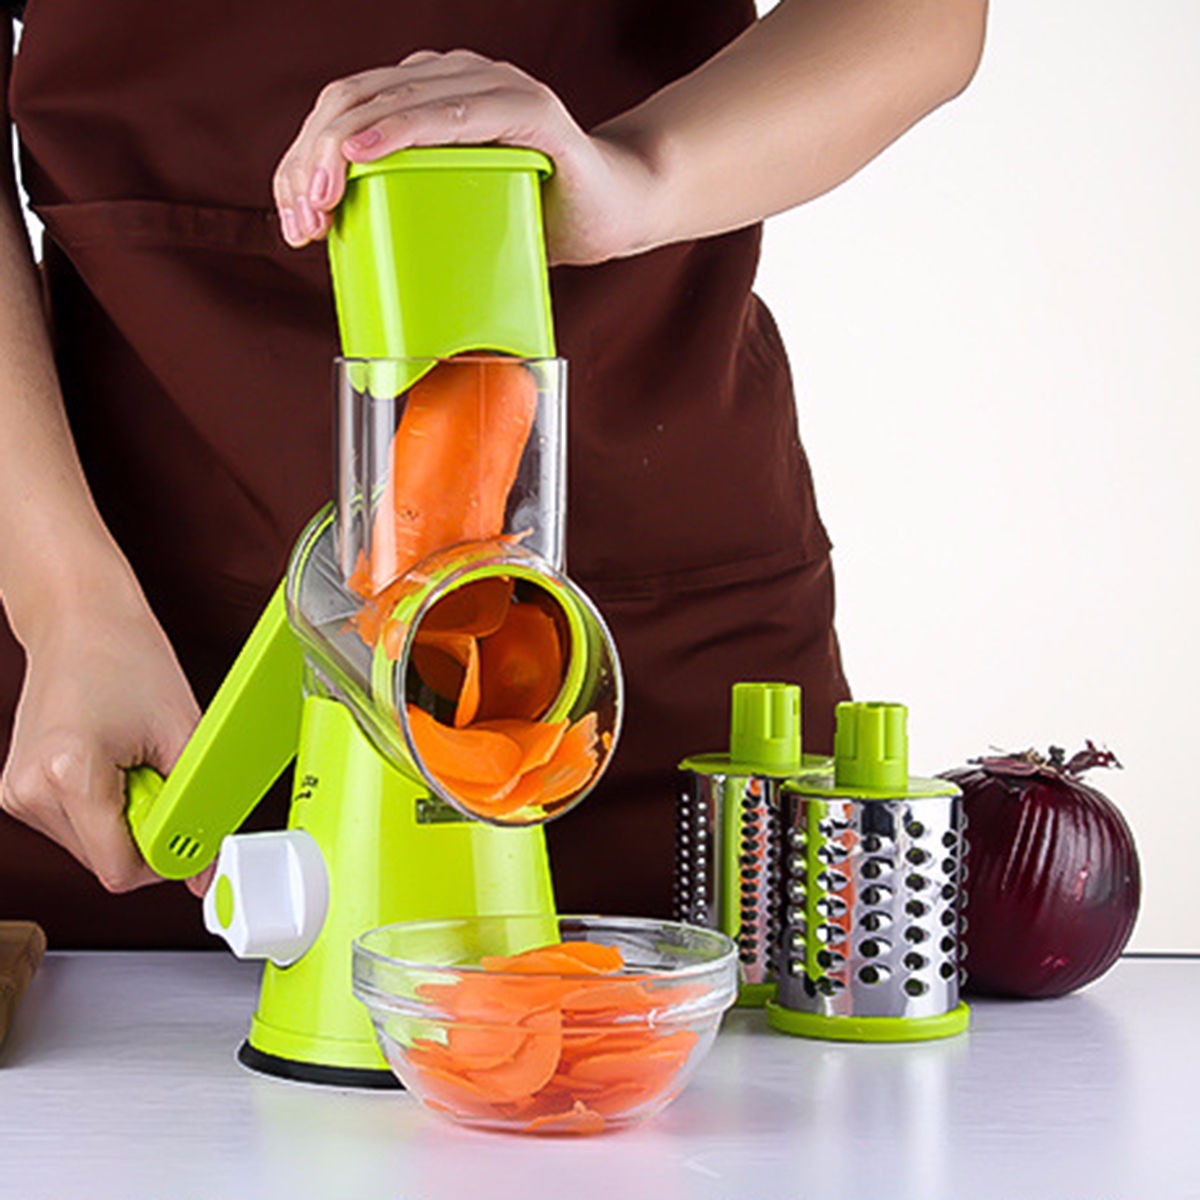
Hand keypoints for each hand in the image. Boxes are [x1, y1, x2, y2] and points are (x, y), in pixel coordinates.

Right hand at [1, 568, 201, 895]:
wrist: (80, 618)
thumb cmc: (128, 658)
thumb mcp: (182, 732)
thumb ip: (195, 806)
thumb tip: (204, 869)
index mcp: (67, 774)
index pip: (120, 869)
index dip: (165, 858)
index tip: (189, 832)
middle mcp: (30, 790)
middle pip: (104, 862)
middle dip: (145, 833)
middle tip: (160, 775)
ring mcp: (17, 794)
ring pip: (90, 849)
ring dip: (124, 821)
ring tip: (133, 762)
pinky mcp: (17, 792)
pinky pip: (76, 828)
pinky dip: (103, 810)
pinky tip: (112, 765)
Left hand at [272, 49, 663, 265]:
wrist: (617, 214)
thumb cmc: (536, 216)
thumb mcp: (455, 212)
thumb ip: (405, 205)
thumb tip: (328, 234)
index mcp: (432, 92)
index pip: (346, 107)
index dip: (303, 154)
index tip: (292, 216)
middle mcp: (456, 75)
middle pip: (355, 99)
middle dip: (311, 157)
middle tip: (300, 215)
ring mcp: (493, 86)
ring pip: (392, 99)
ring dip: (342, 147)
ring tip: (318, 195)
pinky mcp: (529, 111)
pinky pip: (454, 114)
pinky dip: (402, 130)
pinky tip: (362, 153)